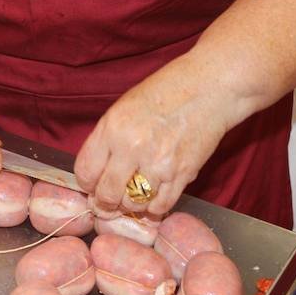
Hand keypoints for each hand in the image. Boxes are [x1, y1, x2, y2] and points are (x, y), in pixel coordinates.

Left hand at [74, 54, 238, 216]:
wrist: (210, 87)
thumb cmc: (166, 93)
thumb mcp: (123, 108)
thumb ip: (106, 141)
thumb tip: (94, 176)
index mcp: (112, 128)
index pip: (85, 172)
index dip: (86, 185)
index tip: (92, 186)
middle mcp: (132, 147)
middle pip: (106, 195)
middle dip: (105, 203)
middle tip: (109, 202)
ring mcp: (158, 163)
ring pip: (133, 203)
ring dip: (131, 204)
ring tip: (134, 194)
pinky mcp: (183, 173)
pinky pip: (160, 205)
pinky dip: (154, 207)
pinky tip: (154, 196)